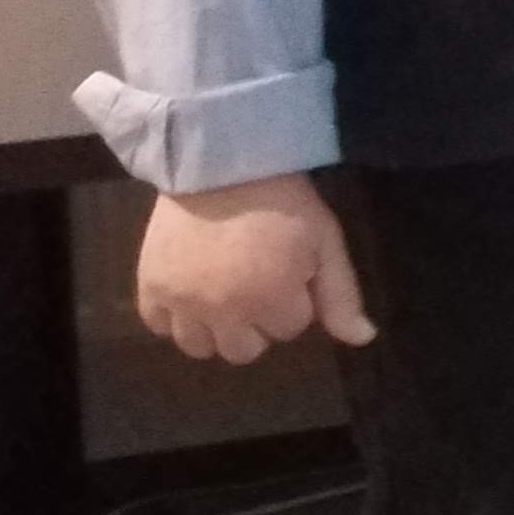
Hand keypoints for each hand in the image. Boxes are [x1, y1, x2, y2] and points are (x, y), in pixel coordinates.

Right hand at [135, 173, 373, 363]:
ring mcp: (181, 302)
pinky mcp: (150, 287)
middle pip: (244, 351)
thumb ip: (342, 297)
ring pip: (199, 348)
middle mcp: (222, 311)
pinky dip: (174, 317)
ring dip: (216, 329)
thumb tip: (363, 339)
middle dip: (257, 323)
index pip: (290, 329)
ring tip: (223, 294)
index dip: (295, 299)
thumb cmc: (284, 202)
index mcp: (270, 299)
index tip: (291, 269)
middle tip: (256, 284)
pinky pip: (158, 326)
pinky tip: (191, 293)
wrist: (222, 163)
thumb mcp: (326, 242)